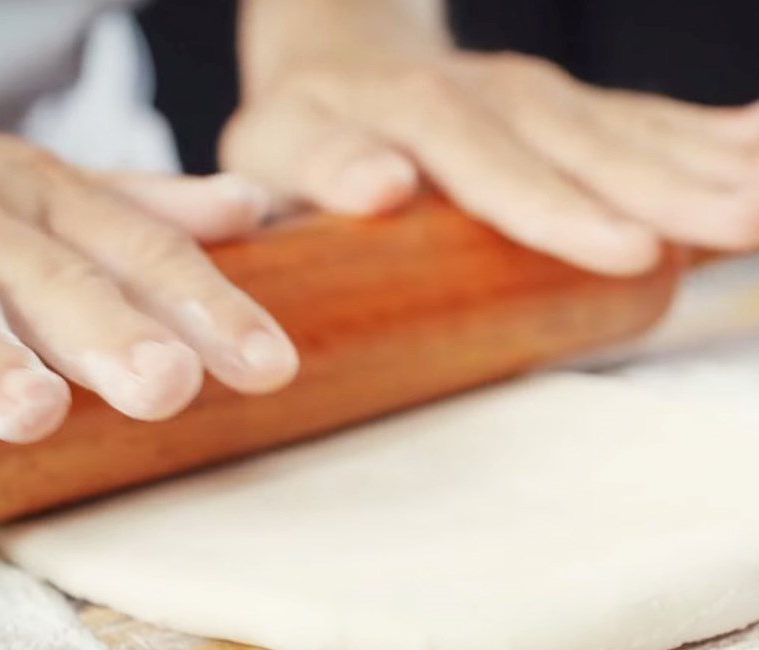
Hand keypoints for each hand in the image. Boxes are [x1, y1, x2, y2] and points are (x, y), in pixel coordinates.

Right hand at [0, 134, 298, 442]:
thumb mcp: (72, 198)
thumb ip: (154, 211)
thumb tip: (248, 205)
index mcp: (59, 198)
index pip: (152, 253)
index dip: (211, 308)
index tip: (269, 366)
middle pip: (63, 280)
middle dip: (113, 334)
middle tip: (166, 386)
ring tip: (33, 413)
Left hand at [223, 50, 758, 272]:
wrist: (338, 60)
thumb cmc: (300, 129)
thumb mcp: (276, 151)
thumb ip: (323, 167)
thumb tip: (383, 186)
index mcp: (412, 114)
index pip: (489, 165)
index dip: (554, 208)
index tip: (623, 249)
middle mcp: (486, 98)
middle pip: (580, 147)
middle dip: (662, 192)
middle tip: (738, 222)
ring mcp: (534, 99)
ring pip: (628, 132)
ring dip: (706, 165)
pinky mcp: (563, 109)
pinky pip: (643, 120)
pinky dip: (707, 135)